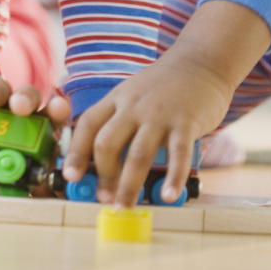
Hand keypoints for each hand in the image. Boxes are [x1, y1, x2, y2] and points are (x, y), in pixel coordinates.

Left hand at [60, 54, 230, 207]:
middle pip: (108, 143)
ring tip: (125, 206)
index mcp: (116, 100)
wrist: (200, 63)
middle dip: (102, 175)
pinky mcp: (186, 123)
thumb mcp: (131, 94)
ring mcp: (160, 115)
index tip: (70, 176)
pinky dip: (173, 177)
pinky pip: (178, 154)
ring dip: (129, 184)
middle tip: (104, 198)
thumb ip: (118, 120)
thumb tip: (103, 161)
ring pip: (138, 154)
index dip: (75, 151)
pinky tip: (169, 196)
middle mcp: (133, 107)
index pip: (88, 125)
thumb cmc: (163, 86)